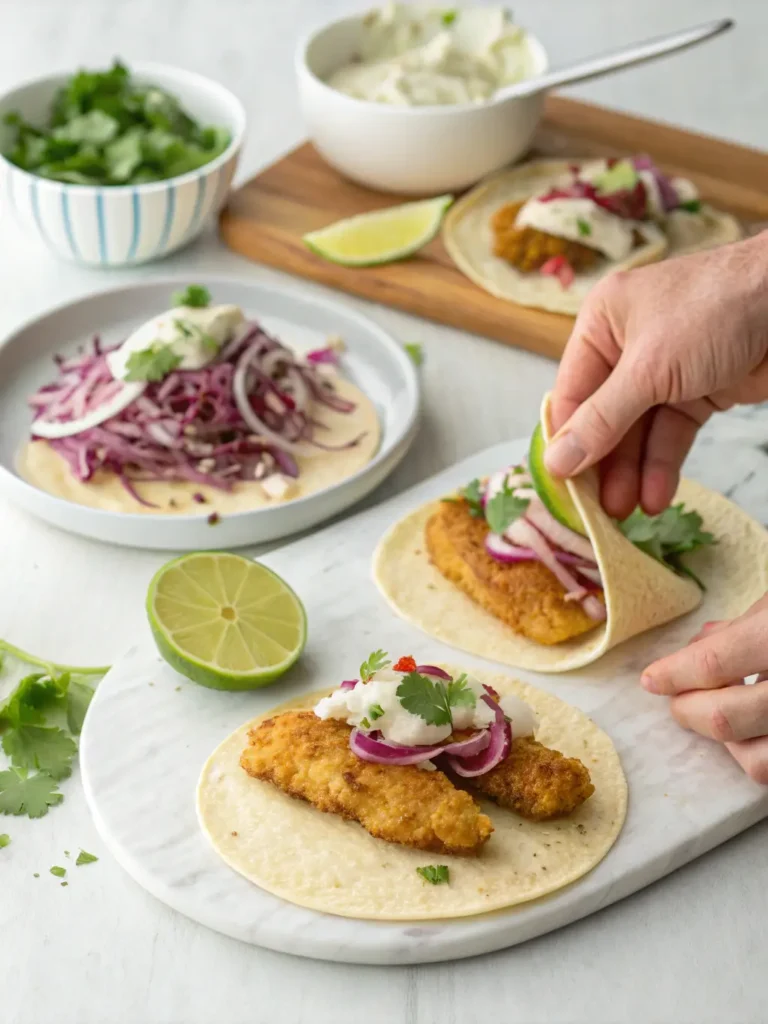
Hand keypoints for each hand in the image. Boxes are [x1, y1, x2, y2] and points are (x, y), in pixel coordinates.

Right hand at [545, 234, 767, 518]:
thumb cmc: (715, 312)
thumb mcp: (648, 369)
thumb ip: (602, 421)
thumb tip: (556, 462)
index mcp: (603, 323)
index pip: (571, 393)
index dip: (566, 442)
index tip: (562, 488)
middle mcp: (627, 346)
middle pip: (604, 418)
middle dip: (603, 464)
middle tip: (596, 510)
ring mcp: (665, 370)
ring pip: (638, 432)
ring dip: (632, 472)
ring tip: (625, 512)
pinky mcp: (698, 390)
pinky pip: (671, 433)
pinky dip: (663, 464)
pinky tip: (655, 495)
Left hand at [640, 594, 767, 783]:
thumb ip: (737, 630)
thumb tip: (693, 652)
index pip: (714, 663)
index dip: (674, 674)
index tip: (651, 680)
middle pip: (723, 718)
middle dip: (688, 710)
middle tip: (679, 699)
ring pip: (756, 762)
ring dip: (725, 741)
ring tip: (722, 712)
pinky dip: (756, 752)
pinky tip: (753, 726)